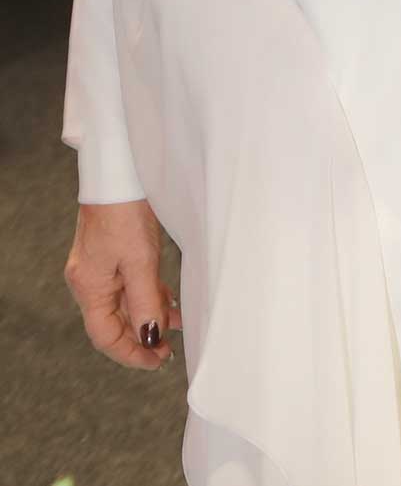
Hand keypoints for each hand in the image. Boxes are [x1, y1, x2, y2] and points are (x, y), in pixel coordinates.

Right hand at [65, 199, 180, 369]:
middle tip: (168, 350)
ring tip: (177, 325)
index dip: (131, 353)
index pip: (106, 335)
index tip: (156, 361)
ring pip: (124, 303)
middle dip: (142, 337)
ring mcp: (100, 266)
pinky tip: (168, 299)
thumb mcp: (140, 260)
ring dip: (149, 315)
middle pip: (114, 322)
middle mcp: (90, 280)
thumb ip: (145, 301)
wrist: (119, 172)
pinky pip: (129, 284)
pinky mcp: (112, 252)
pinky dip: (148, 295)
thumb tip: (150, 337)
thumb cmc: (125, 210)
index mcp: (89, 287)